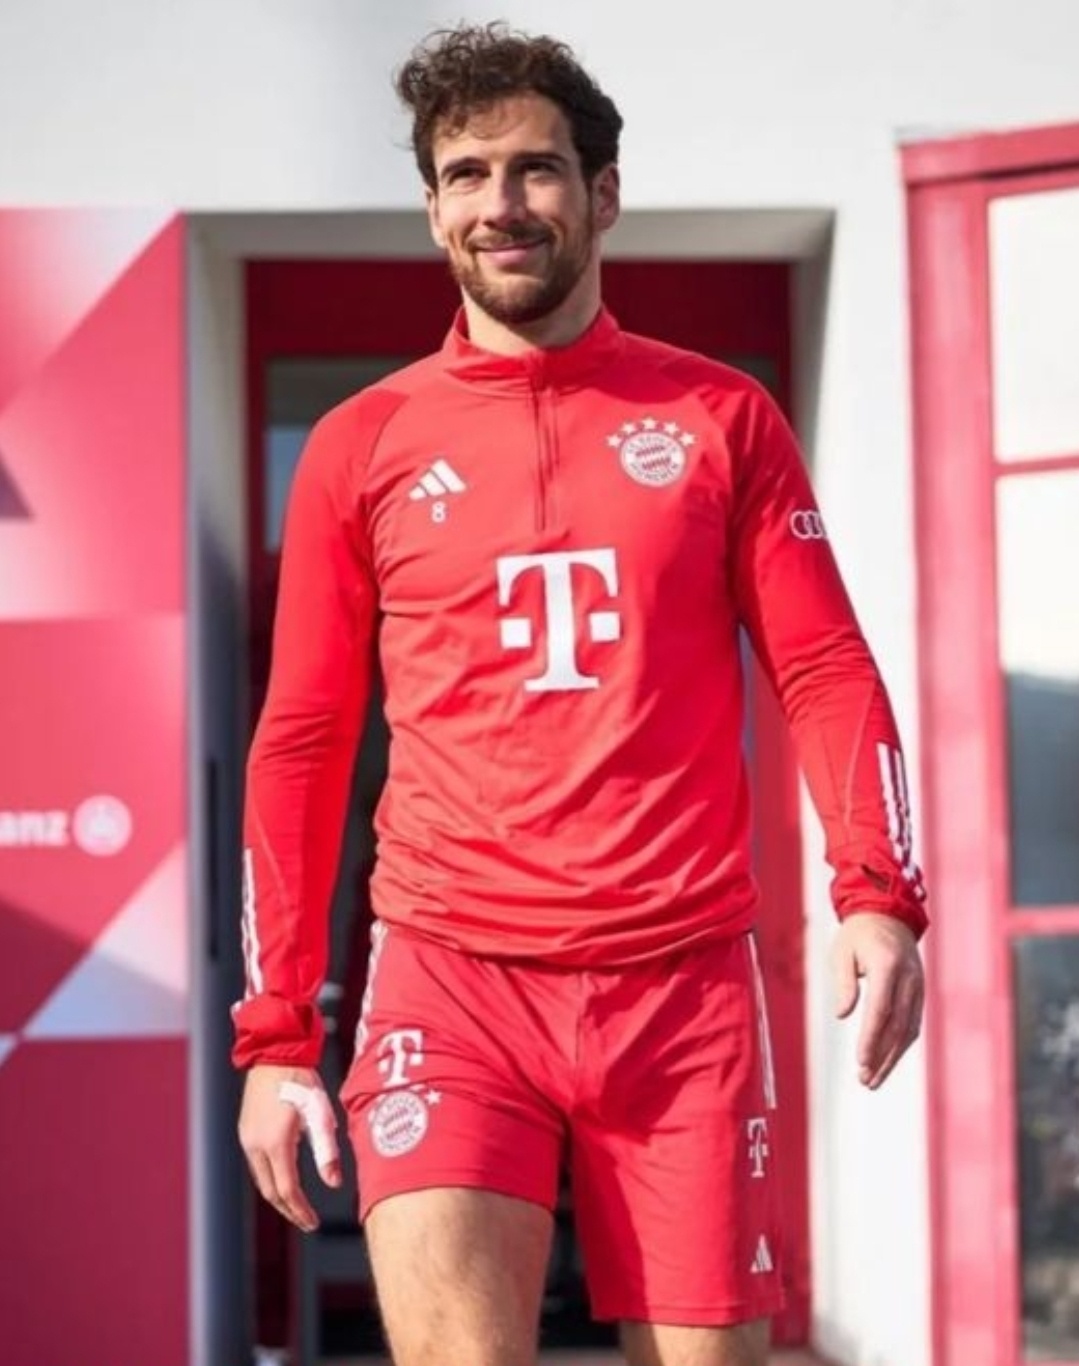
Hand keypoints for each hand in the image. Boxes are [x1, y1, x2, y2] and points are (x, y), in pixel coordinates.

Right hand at [238, 1064, 341, 1230]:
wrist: (275, 1053)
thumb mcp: (320, 1115)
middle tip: (306, 1220)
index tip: (312, 1223)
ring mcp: (247, 1138)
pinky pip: (257, 1164)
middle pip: (271, 1192)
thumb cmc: (301, 1080)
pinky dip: (271, 1178)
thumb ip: (326, 1151)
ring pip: (262, 1179)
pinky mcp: (245, 1131)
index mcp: (276, 1143)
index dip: (300, 1211)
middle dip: (289, 1210)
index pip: (287, 1191)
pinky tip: (285, 1178)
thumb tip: (334, 1183)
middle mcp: (255, 1145)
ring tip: (298, 1205)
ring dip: (279, 1196)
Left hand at [832, 912, 923, 1089]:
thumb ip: (844, 983)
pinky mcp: (919, 992)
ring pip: (909, 1029)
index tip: (861, 1061)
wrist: (888, 914)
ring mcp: (918, 986)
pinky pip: (913, 1023)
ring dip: (892, 1057)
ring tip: (873, 1079)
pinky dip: (901, 1045)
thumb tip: (843, 1015)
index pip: (881, 1010)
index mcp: (888, 966)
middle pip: (897, 1025)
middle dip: (882, 1056)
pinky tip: (887, 1060)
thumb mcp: (842, 952)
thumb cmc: (858, 934)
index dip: (871, 1038)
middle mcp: (908, 978)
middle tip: (865, 1080)